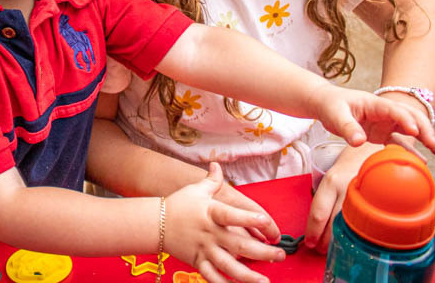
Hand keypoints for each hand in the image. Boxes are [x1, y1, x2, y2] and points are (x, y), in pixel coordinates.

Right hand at [166, 163, 284, 282]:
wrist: (154, 222)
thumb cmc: (178, 204)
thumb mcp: (196, 190)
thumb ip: (212, 180)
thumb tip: (217, 164)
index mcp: (211, 213)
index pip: (232, 215)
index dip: (249, 219)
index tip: (267, 223)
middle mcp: (210, 233)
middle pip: (238, 245)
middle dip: (262, 252)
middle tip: (280, 255)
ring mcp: (204, 250)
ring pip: (228, 266)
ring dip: (248, 276)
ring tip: (266, 281)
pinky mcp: (198, 262)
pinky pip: (212, 277)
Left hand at [303, 143, 379, 252]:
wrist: (374, 150)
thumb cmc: (350, 165)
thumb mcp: (333, 178)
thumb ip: (326, 197)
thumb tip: (318, 223)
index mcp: (331, 182)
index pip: (318, 213)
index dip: (312, 232)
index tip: (309, 242)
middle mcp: (346, 189)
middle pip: (332, 224)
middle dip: (324, 241)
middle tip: (319, 249)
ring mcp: (363, 196)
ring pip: (348, 228)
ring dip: (338, 242)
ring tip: (333, 248)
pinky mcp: (376, 202)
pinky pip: (365, 225)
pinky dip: (356, 236)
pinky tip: (353, 241)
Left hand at [310, 86, 434, 155]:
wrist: (325, 103)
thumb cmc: (331, 105)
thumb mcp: (335, 114)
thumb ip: (347, 127)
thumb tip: (359, 142)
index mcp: (374, 104)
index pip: (395, 110)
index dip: (406, 120)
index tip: (414, 132)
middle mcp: (384, 112)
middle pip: (411, 117)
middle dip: (425, 130)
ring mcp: (385, 123)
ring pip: (411, 129)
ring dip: (425, 138)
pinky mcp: (382, 133)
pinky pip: (400, 142)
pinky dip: (411, 150)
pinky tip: (423, 161)